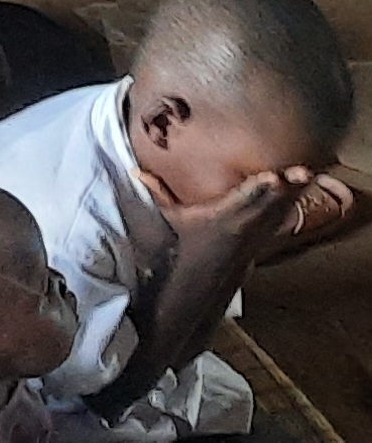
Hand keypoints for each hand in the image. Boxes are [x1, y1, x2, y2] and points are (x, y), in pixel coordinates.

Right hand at [139, 164, 316, 263]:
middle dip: (287, 187)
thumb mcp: (173, 216)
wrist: (208, 272)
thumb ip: (158, 192)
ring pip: (283, 206)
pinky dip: (296, 198)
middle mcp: (246, 223)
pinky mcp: (269, 231)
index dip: (259, 188)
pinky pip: (286, 211)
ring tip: (308, 173)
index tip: (272, 177)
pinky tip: (305, 185)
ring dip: (296, 190)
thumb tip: (135, 171)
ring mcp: (260, 229)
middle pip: (271, 201)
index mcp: (223, 216)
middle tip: (302, 171)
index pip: (245, 199)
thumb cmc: (189, 240)